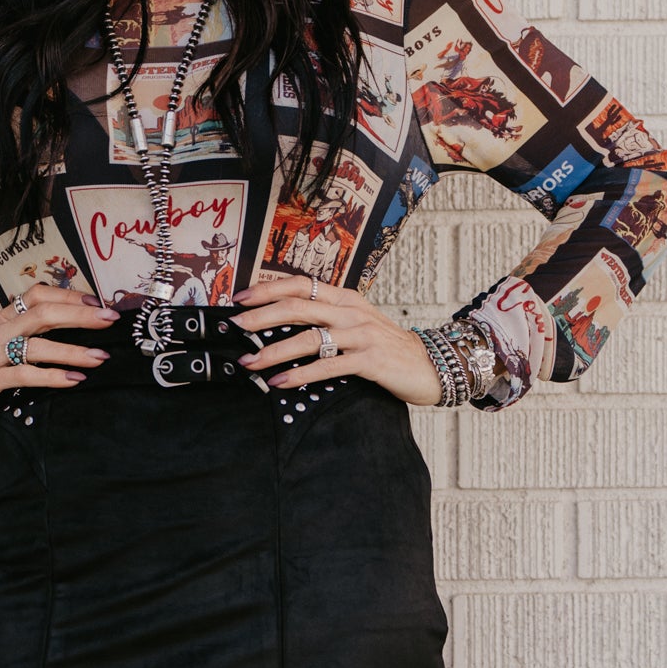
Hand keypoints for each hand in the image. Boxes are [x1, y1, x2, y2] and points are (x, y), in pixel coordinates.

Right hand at [0, 284, 120, 437]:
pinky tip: (74, 380)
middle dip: (81, 315)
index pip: (38, 294)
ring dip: (73, 350)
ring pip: (37, 344)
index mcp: (2, 319)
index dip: (70, 295)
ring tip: (100, 356)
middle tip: (110, 320)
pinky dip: (53, 376)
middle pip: (43, 312)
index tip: (99, 303)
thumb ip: (26, 337)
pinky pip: (24, 374)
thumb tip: (69, 330)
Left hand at [230, 277, 443, 406]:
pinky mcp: (370, 360)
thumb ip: (327, 319)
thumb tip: (282, 325)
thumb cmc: (387, 348)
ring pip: (309, 338)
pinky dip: (300, 375)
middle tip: (234, 328)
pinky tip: (280, 383)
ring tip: (249, 362)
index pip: (301, 284)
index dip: (268, 289)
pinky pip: (328, 366)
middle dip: (260, 317)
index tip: (239, 299)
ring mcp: (362, 334)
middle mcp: (351, 311)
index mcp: (345, 299)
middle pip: (298, 306)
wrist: (433, 366)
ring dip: (274, 352)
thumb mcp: (358, 324)